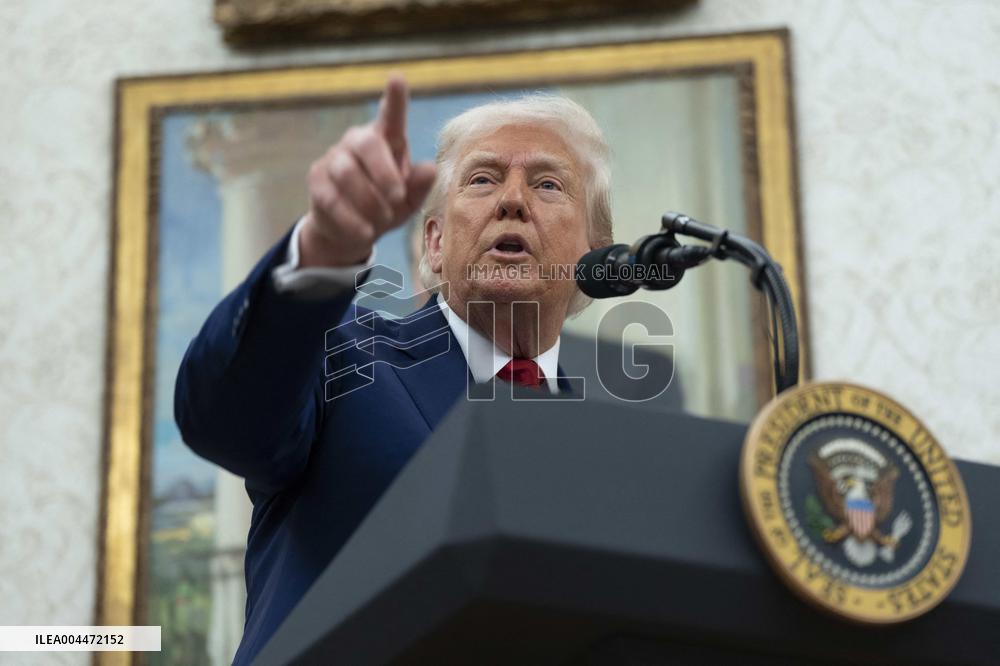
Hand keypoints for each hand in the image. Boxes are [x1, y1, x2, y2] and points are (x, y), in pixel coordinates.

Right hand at [300, 74, 436, 266]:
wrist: (354, 230)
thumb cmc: (389, 206)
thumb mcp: (411, 200)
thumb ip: (420, 185)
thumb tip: (430, 169)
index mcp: (388, 140)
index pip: (391, 116)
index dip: (394, 98)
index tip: (397, 78)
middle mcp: (358, 142)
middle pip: (366, 144)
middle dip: (384, 174)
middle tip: (398, 198)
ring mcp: (334, 158)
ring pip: (346, 174)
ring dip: (368, 201)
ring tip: (382, 220)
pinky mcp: (317, 180)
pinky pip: (331, 198)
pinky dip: (351, 220)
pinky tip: (364, 232)